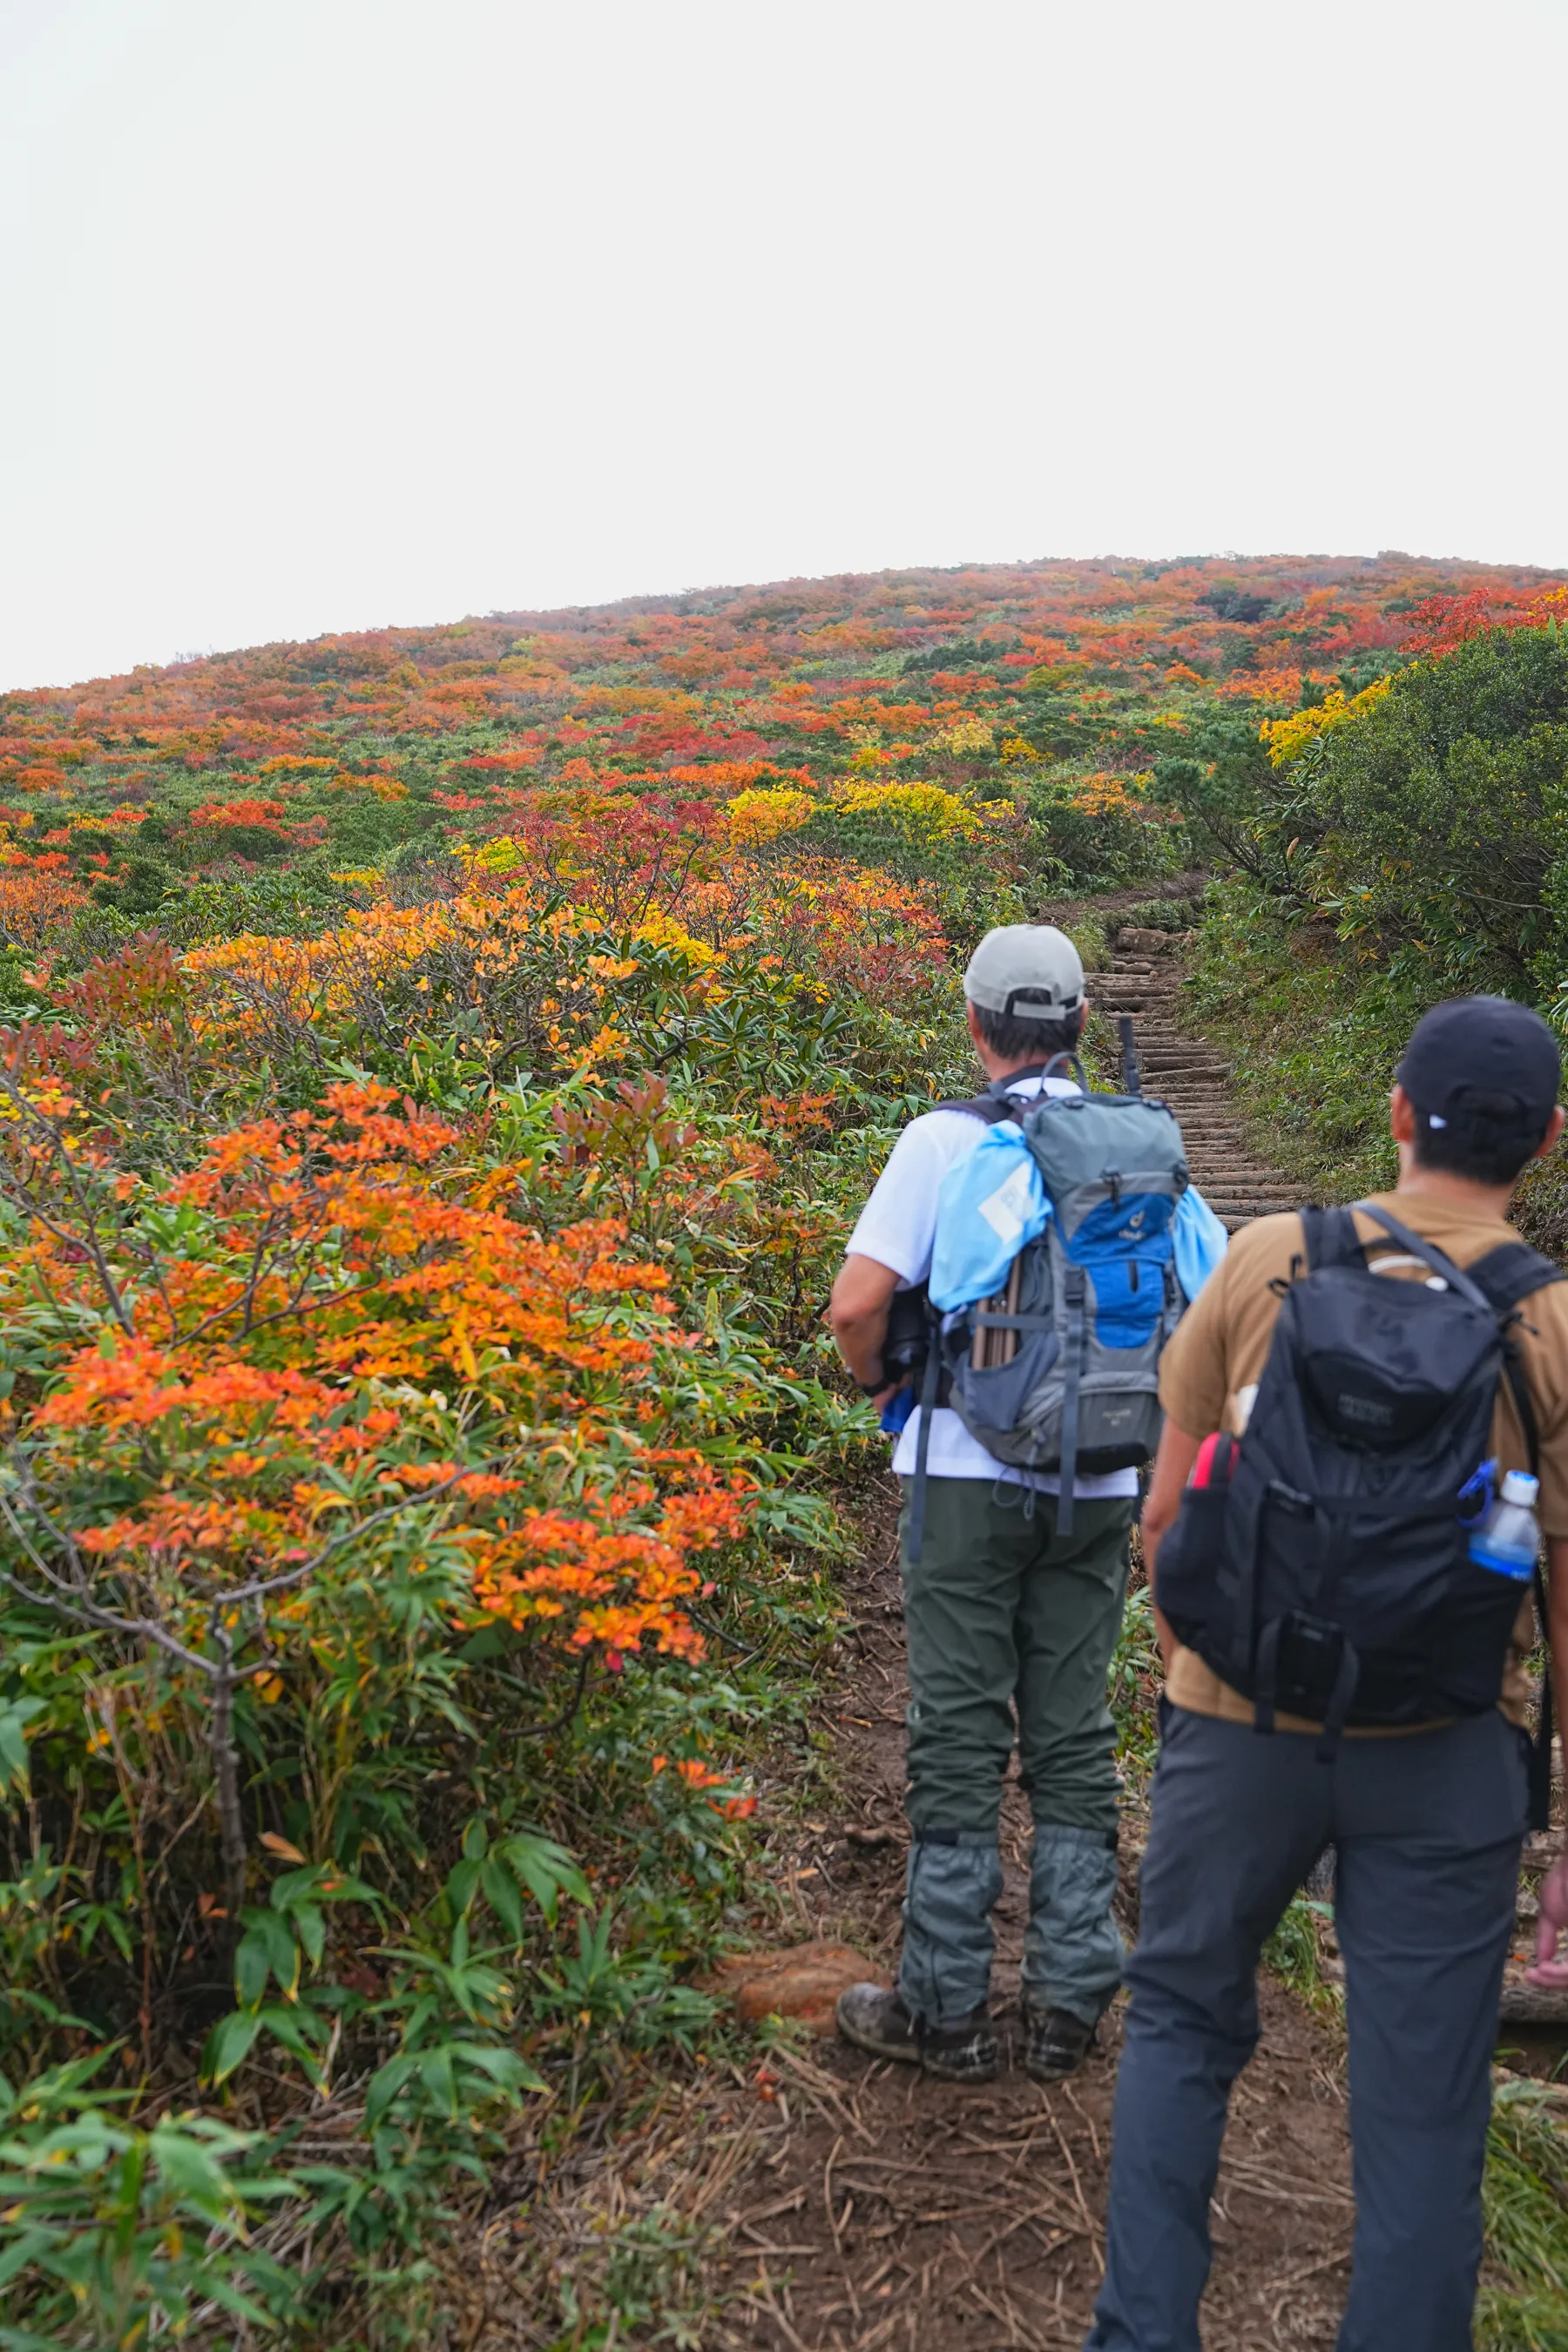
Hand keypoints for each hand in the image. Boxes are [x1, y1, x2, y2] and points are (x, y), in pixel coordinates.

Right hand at [1528, 1855, 1567, 1986]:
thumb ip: (1546, 1938)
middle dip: (1553, 1981)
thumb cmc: (1566, 1878)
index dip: (1554, 1977)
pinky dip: (1561, 1972)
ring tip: (1538, 1973)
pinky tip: (1545, 1968)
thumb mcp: (1551, 1912)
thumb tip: (1539, 1960)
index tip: (1531, 1974)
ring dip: (1556, 1979)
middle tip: (1532, 1977)